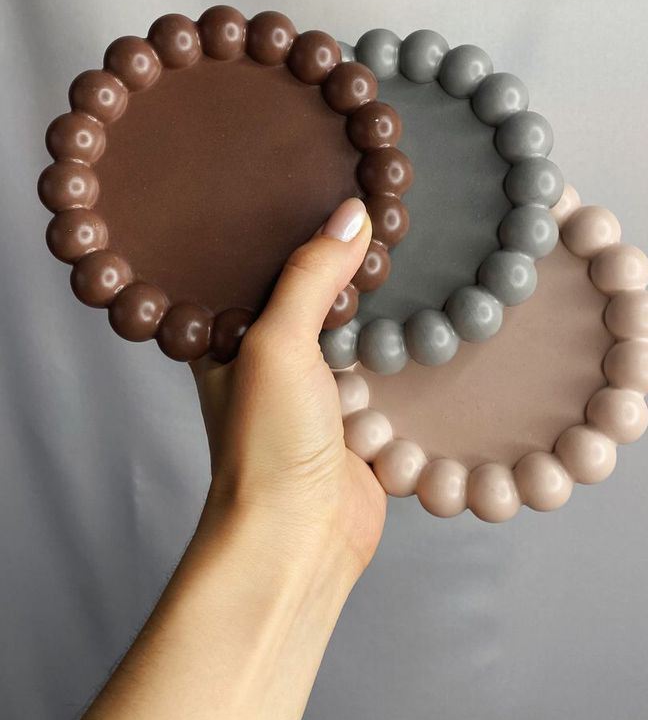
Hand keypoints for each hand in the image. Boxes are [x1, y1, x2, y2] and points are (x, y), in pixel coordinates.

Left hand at [192, 198, 386, 582]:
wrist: (299, 537)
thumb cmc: (265, 443)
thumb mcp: (276, 342)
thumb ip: (310, 276)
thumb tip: (352, 214)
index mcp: (230, 336)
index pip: (261, 264)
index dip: (293, 227)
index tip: (333, 181)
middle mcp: (270, 361)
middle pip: (314, 296)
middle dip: (346, 266)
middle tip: (386, 213)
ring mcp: (315, 393)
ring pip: (355, 333)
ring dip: (381, 310)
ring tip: (417, 249)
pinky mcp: (357, 422)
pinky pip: (386, 374)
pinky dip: (404, 355)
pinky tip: (431, 316)